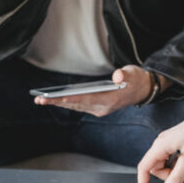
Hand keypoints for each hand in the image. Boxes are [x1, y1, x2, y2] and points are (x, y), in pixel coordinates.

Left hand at [34, 65, 152, 116]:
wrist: (143, 90)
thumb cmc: (136, 79)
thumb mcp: (132, 73)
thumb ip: (124, 74)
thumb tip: (116, 75)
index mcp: (111, 99)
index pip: (89, 99)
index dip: (73, 98)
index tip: (59, 98)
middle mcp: (103, 108)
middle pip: (78, 105)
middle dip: (58, 102)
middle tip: (40, 100)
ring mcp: (99, 109)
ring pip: (76, 107)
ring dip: (59, 104)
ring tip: (41, 101)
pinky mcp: (97, 108)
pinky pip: (79, 107)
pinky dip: (66, 104)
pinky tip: (55, 100)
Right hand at [137, 100, 183, 182]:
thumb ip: (176, 178)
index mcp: (160, 145)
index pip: (144, 167)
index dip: (143, 182)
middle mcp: (163, 143)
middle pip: (158, 168)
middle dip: (170, 176)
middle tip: (183, 175)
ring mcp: (171, 143)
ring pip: (169, 165)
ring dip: (180, 171)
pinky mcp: (180, 143)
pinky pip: (177, 160)